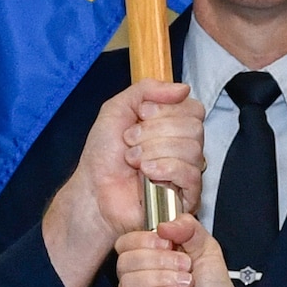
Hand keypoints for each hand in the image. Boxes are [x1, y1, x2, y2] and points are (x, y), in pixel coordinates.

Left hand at [42, 81, 204, 286]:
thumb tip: (183, 88)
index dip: (166, 109)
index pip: (194, 109)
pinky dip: (166, 168)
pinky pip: (191, 175)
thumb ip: (147, 89)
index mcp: (174, 127)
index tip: (141, 114)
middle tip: (130, 141)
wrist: (92, 189)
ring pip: (192, 150)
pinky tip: (147, 173)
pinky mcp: (186, 198)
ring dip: (154, 150)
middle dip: (155, 131)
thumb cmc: (103, 154)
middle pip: (194, 128)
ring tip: (133, 160)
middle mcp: (185, 148)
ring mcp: (187, 173)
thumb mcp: (118, 108)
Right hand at [114, 216, 277, 286]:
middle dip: (159, 262)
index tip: (169, 243)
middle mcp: (138, 279)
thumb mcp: (206, 248)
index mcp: (148, 259)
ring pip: (128, 282)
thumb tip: (164, 224)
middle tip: (186, 269)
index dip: (144, 240)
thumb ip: (188, 227)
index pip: (126, 243)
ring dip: (161, 280)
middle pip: (125, 261)